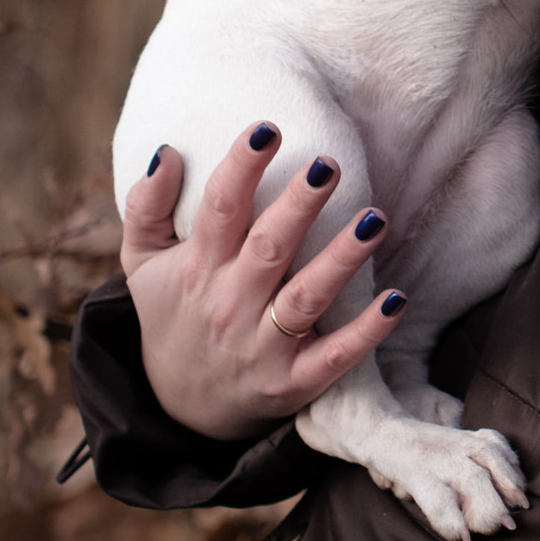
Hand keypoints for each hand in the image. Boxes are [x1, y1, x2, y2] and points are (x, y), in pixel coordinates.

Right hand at [120, 124, 405, 440]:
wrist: (179, 411)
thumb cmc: (174, 315)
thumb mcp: (143, 266)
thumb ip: (146, 209)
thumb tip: (165, 152)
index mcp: (198, 268)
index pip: (218, 210)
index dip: (240, 169)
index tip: (266, 130)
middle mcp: (229, 304)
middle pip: (268, 248)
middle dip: (299, 207)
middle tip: (329, 165)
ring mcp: (262, 346)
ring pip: (306, 298)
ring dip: (341, 259)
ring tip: (375, 219)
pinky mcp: (293, 382)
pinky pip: (334, 357)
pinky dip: (366, 332)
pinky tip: (396, 299)